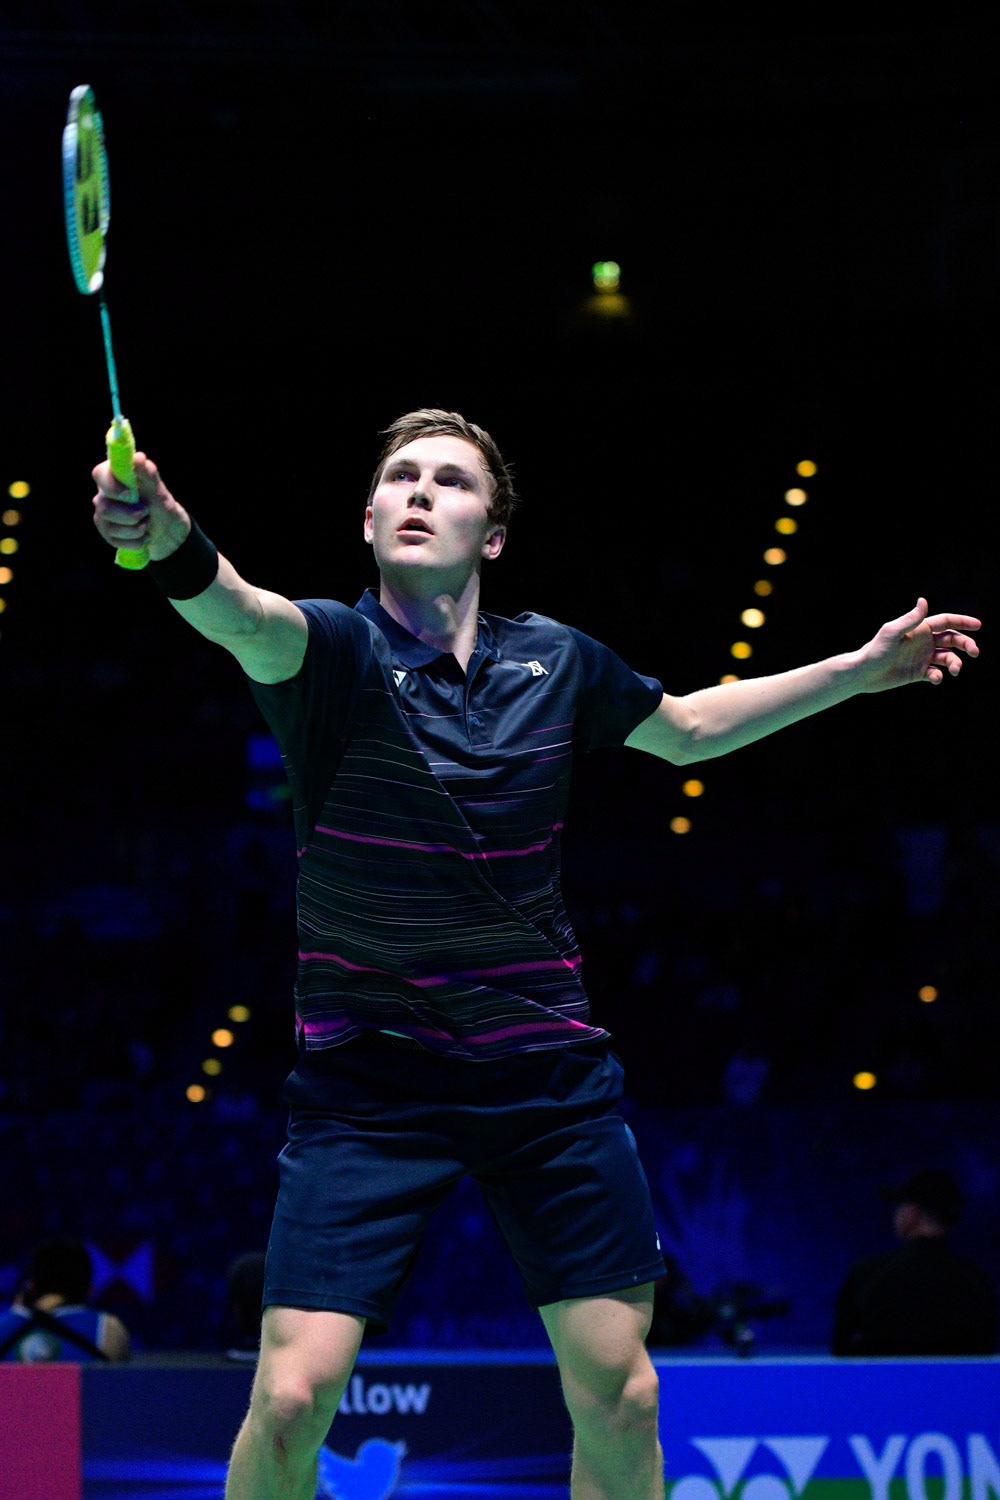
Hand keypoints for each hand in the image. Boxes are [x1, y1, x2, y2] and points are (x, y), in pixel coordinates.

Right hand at [91, 451, 190, 561]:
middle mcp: (103, 494)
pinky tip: (144, 536)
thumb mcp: (157, 487)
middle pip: (103, 506)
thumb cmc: (159, 500)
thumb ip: (147, 472)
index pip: (99, 474)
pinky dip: (135, 541)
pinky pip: (114, 540)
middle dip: (130, 514)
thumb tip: (138, 458)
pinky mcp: (106, 531)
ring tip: (147, 523)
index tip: (130, 494)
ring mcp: (102, 514)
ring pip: (109, 526)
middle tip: (146, 511)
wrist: (166, 526)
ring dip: (135, 529)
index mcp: (113, 476)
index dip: (112, 486)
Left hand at [858, 598, 980, 690]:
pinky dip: (939, 676)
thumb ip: (910, 619)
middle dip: (966, 644)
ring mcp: (923, 657)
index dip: (963, 622)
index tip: (978, 625)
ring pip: (948, 658)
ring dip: (955, 663)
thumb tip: (924, 600)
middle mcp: (924, 642)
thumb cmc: (875, 650)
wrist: (863, 673)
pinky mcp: (919, 673)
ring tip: (954, 670)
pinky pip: (937, 674)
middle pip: (953, 640)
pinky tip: (934, 678)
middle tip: (974, 652)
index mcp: (920, 629)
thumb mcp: (892, 632)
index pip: (946, 622)